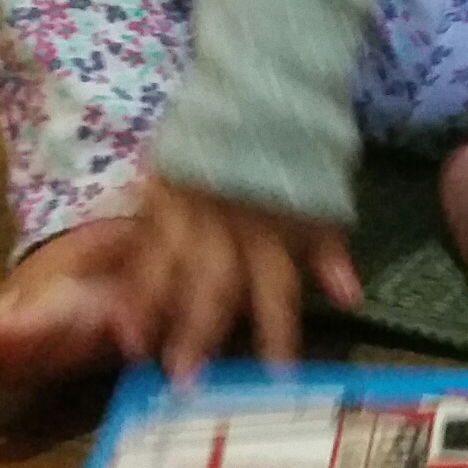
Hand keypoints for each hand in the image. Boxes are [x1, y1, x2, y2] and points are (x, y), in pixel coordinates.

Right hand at [117, 171, 362, 380]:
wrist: (259, 87)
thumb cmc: (293, 152)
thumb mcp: (321, 197)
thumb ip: (327, 251)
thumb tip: (351, 300)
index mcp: (274, 227)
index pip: (278, 287)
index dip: (278, 331)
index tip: (276, 377)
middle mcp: (231, 222)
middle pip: (214, 282)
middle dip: (200, 331)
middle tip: (183, 380)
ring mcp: (190, 205)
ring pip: (168, 261)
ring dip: (151, 306)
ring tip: (135, 347)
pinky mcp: (159, 188)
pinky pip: (141, 236)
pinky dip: (131, 273)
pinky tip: (117, 307)